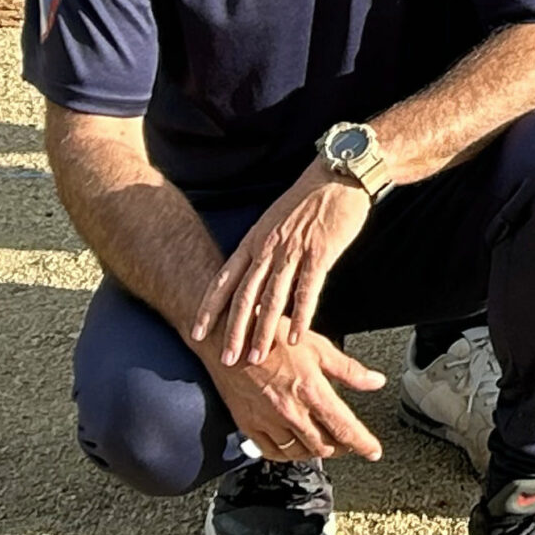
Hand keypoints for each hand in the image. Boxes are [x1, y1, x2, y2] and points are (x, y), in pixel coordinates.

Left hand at [191, 163, 372, 365]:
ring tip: (257, 357)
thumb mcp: (275, 220)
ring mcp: (293, 251)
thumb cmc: (309, 197)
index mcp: (254, 239)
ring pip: (272, 298)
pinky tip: (295, 337)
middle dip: (233, 331)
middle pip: (244, 296)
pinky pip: (307, 291)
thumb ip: (264, 247)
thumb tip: (256, 275)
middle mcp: (268, 248)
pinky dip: (300, 317)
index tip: (197, 333)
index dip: (209, 309)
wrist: (338, 174)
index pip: (224, 280)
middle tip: (227, 359)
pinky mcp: (320, 253)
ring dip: (263, 331)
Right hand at [206, 329, 385, 462]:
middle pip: (323, 445)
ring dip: (317, 451)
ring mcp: (267, 422)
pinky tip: (295, 447)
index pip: (344, 427)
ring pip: (299, 452)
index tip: (374, 452)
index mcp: (311, 390)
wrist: (230, 341)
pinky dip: (288, 454)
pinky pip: (271, 452)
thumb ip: (349, 370)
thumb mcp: (318, 346)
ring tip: (326, 443)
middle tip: (350, 443)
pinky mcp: (249, 426)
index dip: (363, 443)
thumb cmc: (272, 338)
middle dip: (342, 447)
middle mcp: (290, 411)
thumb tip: (375, 381)